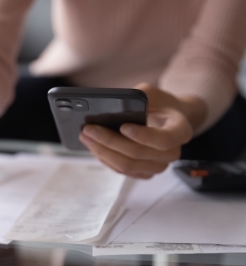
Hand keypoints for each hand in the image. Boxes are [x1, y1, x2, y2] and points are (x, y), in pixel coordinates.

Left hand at [79, 83, 205, 178]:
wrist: (167, 119)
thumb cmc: (158, 103)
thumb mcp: (152, 92)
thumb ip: (138, 96)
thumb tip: (113, 105)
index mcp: (180, 131)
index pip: (163, 139)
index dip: (142, 136)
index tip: (122, 126)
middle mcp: (172, 153)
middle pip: (137, 153)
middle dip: (109, 141)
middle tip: (89, 129)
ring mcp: (157, 166)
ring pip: (127, 165)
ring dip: (102, 152)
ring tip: (85, 137)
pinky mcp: (143, 173)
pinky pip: (122, 170)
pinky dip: (105, 158)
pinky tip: (93, 145)